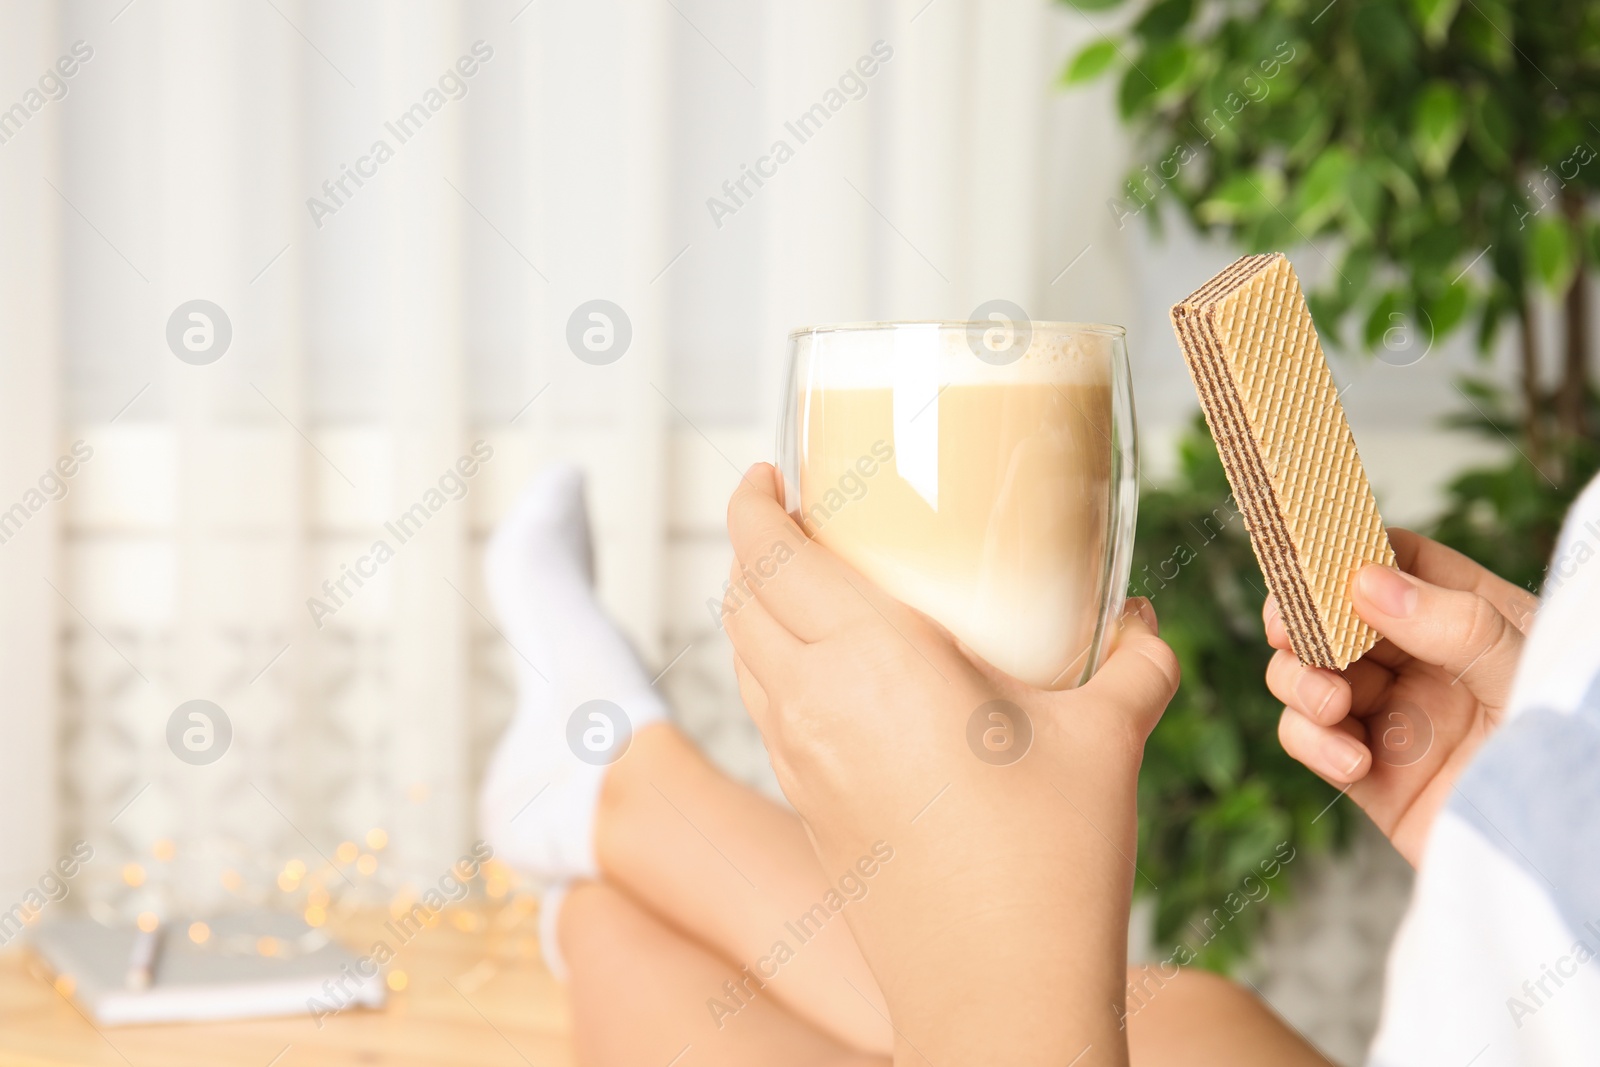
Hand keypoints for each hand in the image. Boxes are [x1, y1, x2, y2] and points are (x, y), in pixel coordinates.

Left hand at [723, 463, 1179, 1066]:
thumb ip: (1133, 662)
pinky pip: (765, 712)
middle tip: (799, 516)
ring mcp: (800, 763)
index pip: (767, 555)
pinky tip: (829, 677)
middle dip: (751, 544)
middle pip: (740, 598)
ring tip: (805, 584)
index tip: (766, 471)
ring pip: (743, 658)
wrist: (998, 1000)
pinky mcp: (809, 810)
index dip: (751, 502)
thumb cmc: (1050, 867)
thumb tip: (1142, 620)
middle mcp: (814, 705)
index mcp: (871, 661)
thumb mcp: (1107, 741)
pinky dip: (770, 668)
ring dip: (754, 606)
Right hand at [1264, 528, 1535, 864]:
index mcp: (1470, 620)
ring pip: (1308, 676)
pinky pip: (1312, 742)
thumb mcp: (1521, 670)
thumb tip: (1366, 581)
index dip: (1350, 553)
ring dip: (1300, 683)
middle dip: (1301, 620)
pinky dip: (1313, 744)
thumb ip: (1452, 622)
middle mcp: (1423, 664)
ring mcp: (1392, 718)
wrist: (1565, 853)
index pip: (1400, 563)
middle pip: (1335, 617)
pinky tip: (1352, 761)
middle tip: (1288, 630)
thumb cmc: (1564, 749)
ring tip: (1331, 706)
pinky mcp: (1369, 776)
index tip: (1315, 559)